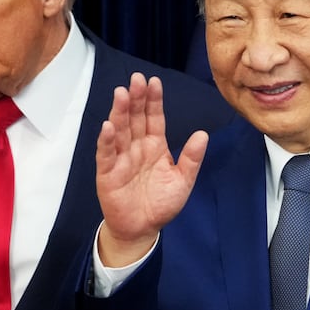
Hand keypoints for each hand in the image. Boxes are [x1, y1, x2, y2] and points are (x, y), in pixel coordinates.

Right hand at [96, 73, 208, 266]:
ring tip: (121, 94)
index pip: (154, 117)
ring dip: (119, 113)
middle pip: (135, 118)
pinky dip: (107, 141)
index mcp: (155, 146)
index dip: (153, 100)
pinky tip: (108, 126)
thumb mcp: (183, 180)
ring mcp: (121, 159)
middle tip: (136, 79)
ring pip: (120, 131)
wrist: (143, 229)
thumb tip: (203, 135)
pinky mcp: (108, 173)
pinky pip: (106, 155)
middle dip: (136, 99)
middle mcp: (137, 147)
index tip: (154, 81)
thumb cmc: (161, 204)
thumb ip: (191, 158)